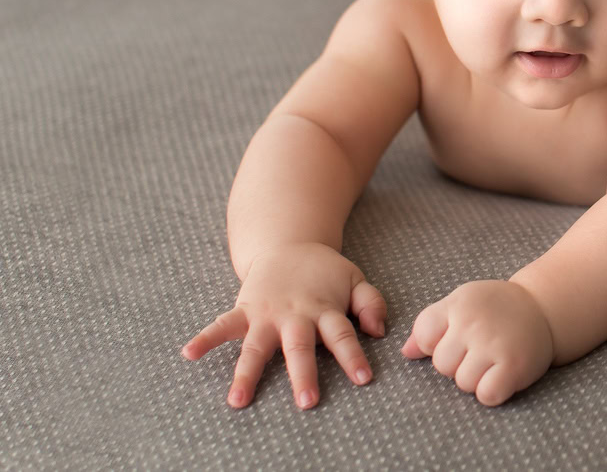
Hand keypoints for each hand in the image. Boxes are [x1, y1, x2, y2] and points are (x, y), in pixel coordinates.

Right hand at [180, 242, 387, 408]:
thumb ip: (370, 303)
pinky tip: (188, 353)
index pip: (342, 336)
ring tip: (237, 400)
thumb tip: (378, 330)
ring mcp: (267, 314)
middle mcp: (295, 315)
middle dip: (304, 374)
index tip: (363, 379)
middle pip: (300, 347)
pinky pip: (222, 325)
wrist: (289, 245)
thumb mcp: (355, 280)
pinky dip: (205, 338)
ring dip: (247, 372)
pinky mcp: (244, 310)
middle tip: (307, 401)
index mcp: (325, 310)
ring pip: (256, 346)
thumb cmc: (325, 273)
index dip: (353, 357)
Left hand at [401, 279, 553, 406]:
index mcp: (458, 304)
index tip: (457, 336)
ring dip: (477, 378)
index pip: (424, 336)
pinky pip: (487, 395)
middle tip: (480, 349)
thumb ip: (431, 324)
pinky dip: (493, 391)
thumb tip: (406, 352)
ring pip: (463, 383)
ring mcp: (494, 345)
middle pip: (442, 365)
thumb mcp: (461, 304)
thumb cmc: (496, 309)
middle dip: (458, 363)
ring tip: (493, 360)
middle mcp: (474, 323)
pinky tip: (502, 375)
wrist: (543, 308)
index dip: (436, 343)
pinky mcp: (513, 366)